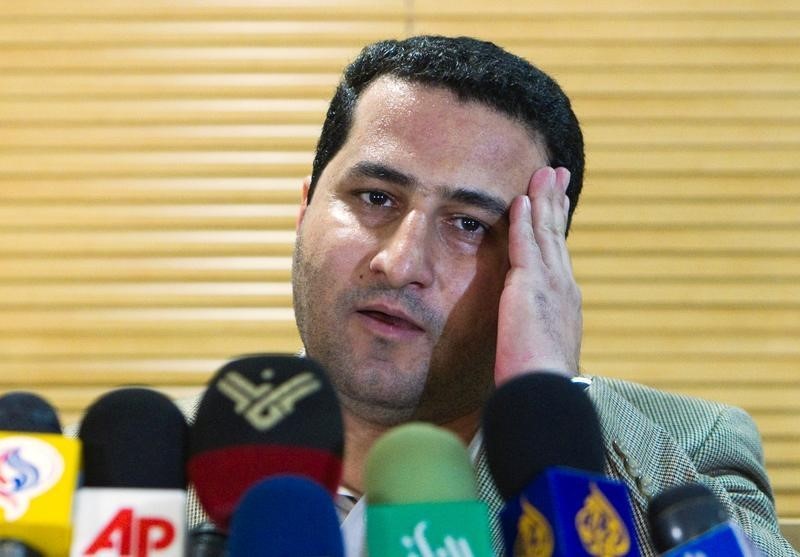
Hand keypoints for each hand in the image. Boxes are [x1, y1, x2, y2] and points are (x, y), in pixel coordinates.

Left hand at [494, 166, 581, 385]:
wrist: (545, 392)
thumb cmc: (540, 381)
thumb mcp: (541, 350)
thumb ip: (537, 333)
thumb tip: (531, 339)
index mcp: (564, 301)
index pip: (558, 255)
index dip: (557, 226)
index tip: (556, 205)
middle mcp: (563, 286)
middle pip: (558, 235)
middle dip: (556, 202)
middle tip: (557, 174)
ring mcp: (550, 284)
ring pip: (546, 232)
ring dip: (543, 200)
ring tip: (543, 173)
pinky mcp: (530, 286)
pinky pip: (527, 245)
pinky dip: (525, 221)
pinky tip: (521, 200)